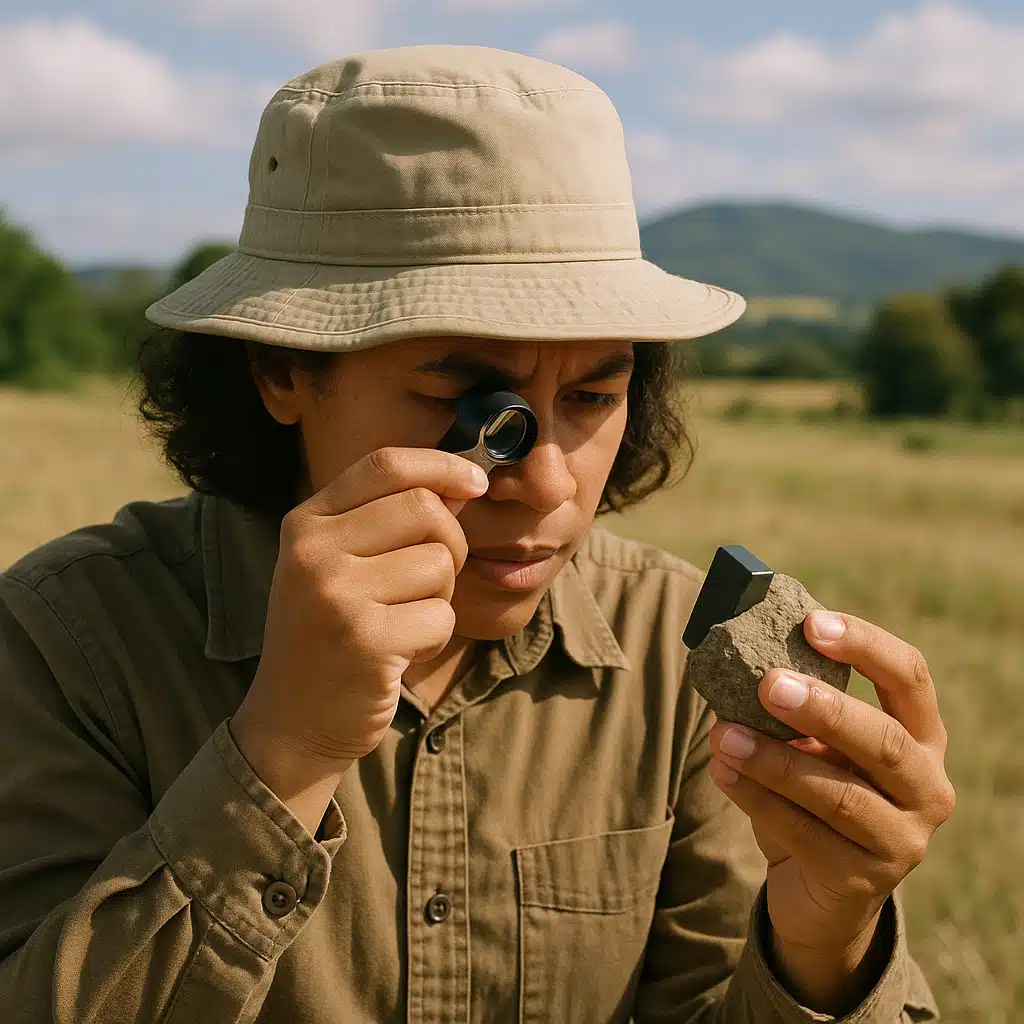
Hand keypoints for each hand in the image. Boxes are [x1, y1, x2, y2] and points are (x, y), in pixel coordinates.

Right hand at [231, 446, 488, 774]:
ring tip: (400, 622)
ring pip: (440, 563)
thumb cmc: (328, 635)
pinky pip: (441, 617)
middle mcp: (314, 552)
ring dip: (439, 597)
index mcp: (306, 523)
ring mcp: (337, 596)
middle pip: (426, 509)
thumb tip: (464, 484)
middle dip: (450, 544)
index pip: (386, 464)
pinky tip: (399, 653)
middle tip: (429, 581)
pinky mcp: (366, 642)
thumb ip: (386, 519)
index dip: (442, 465)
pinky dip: (434, 638)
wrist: (291, 722)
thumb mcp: (336, 564)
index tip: (477, 482)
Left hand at [707, 610, 954, 1001]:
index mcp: (921, 737)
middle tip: (767, 683)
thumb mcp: (815, 744)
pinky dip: (757, 799)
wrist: (820, 890)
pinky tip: (723, 772)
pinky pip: (804, 833)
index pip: (910, 678)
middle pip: (882, 740)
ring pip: (838, 794)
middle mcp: (927, 787)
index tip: (812, 623)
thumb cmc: (815, 792)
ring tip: (722, 734)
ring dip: (772, 759)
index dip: (866, 645)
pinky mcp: (861, 880)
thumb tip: (732, 656)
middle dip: (822, 708)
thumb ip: (794, 705)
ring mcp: (902, 840)